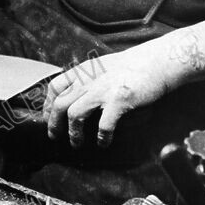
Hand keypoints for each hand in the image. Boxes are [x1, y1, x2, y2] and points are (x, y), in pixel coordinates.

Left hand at [43, 32, 204, 147]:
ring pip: (74, 115)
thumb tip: (78, 94)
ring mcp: (103, 90)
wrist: (158, 61)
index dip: (47, 104)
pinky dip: (101, 137)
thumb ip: (89, 77)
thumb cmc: (134, 65)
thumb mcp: (104, 66)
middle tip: (55, 136)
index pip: (55, 86)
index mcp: (84, 71)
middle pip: (60, 104)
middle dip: (53, 124)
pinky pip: (103, 125)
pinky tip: (104, 143)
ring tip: (76, 143)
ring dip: (73, 133)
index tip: (47, 117)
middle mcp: (89, 80)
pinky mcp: (119, 100)